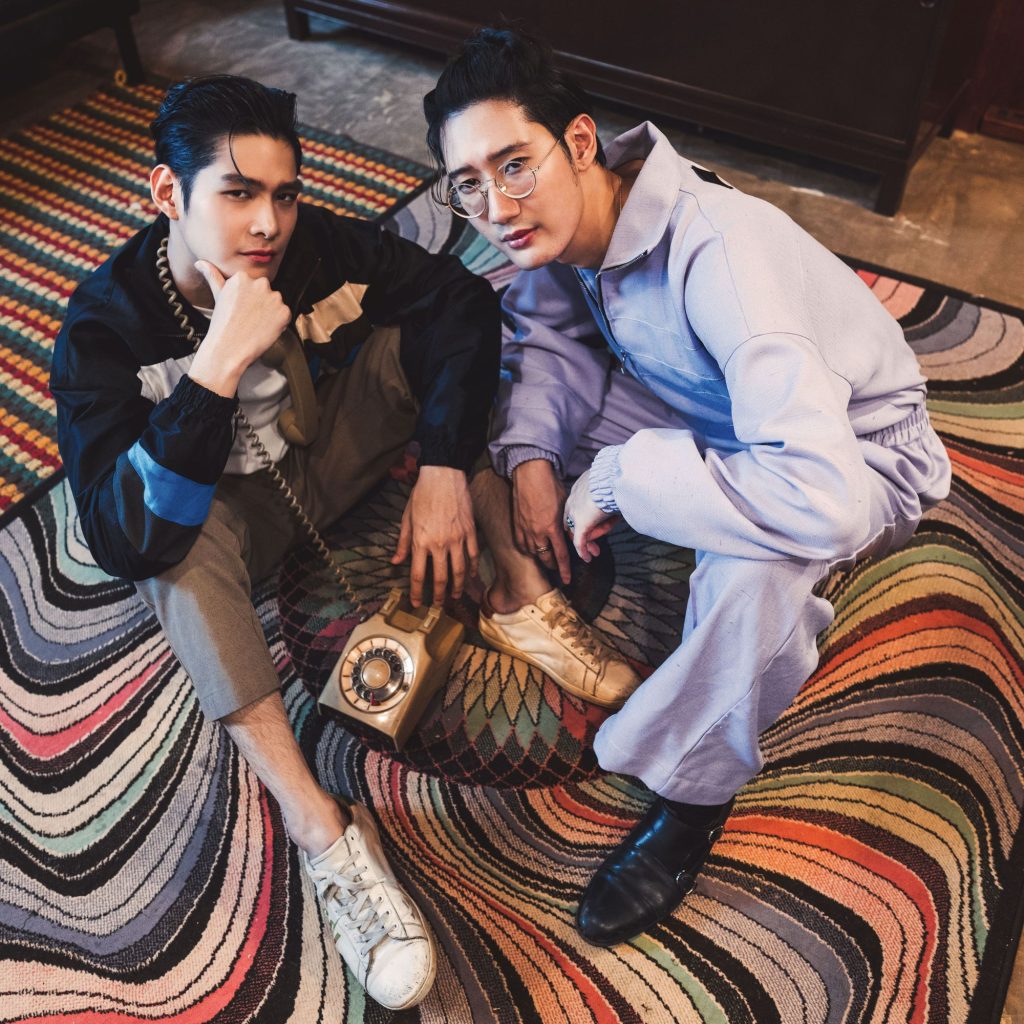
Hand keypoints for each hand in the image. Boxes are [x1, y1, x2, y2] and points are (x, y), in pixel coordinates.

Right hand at [188, 260, 291, 397]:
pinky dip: (279, 323)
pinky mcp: (284, 312)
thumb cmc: (222, 324)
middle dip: (260, 303)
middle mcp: (260, 283)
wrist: (229, 348)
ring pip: (276, 302)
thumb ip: (212, 276)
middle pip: (266, 291)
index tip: (241, 309)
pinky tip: (265, 329)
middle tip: (248, 318)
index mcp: (243, 276)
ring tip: (255, 324)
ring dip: (270, 312)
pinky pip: (285, 315)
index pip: (253, 284)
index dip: (248, 299)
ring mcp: (274, 297)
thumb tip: (200, 263)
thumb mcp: (217, 296)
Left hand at [391, 466, 477, 606]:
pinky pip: (473, 555)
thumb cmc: (422, 495)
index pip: (418, 575)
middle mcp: (439, 544)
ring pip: (459, 571)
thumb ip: (403, 543)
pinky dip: (473, 568)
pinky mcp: (470, 532)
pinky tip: (471, 576)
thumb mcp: (407, 519)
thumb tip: (396, 561)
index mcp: (421, 542)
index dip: (416, 592)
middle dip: (439, 596)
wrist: (443, 475)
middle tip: (438, 605)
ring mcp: (457, 539)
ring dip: (457, 587)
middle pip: (441, 578)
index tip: (416, 602)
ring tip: (455, 596)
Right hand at [510, 458, 570, 584]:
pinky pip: (521, 544)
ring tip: (546, 555)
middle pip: (545, 557)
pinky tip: (532, 546)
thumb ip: (566, 524)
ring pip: (533, 552)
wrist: (530, 473)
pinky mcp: (516, 524)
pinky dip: (528, 548)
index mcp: (552, 528)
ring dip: (541, 556)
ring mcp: (524, 529)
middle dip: (553, 565)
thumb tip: (570, 536)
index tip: (567, 580)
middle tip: (557, 567)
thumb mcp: (565, 506)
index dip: (565, 570)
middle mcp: (537, 532)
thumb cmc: (550, 486)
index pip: (560, 555)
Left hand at [564, 469, 617, 561]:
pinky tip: (587, 558)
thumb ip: (608, 495)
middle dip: (582, 533)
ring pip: (578, 531)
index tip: (592, 523)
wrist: (613, 478)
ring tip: (595, 552)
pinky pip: (579, 541)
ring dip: (588, 542)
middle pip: (572, 520)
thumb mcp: (609, 486)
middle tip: (592, 543)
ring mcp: (575, 512)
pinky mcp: (580, 523)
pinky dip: (583, 551)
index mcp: (580, 487)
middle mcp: (573, 499)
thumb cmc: (616, 479)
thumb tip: (616, 504)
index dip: (583, 517)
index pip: (576, 505)